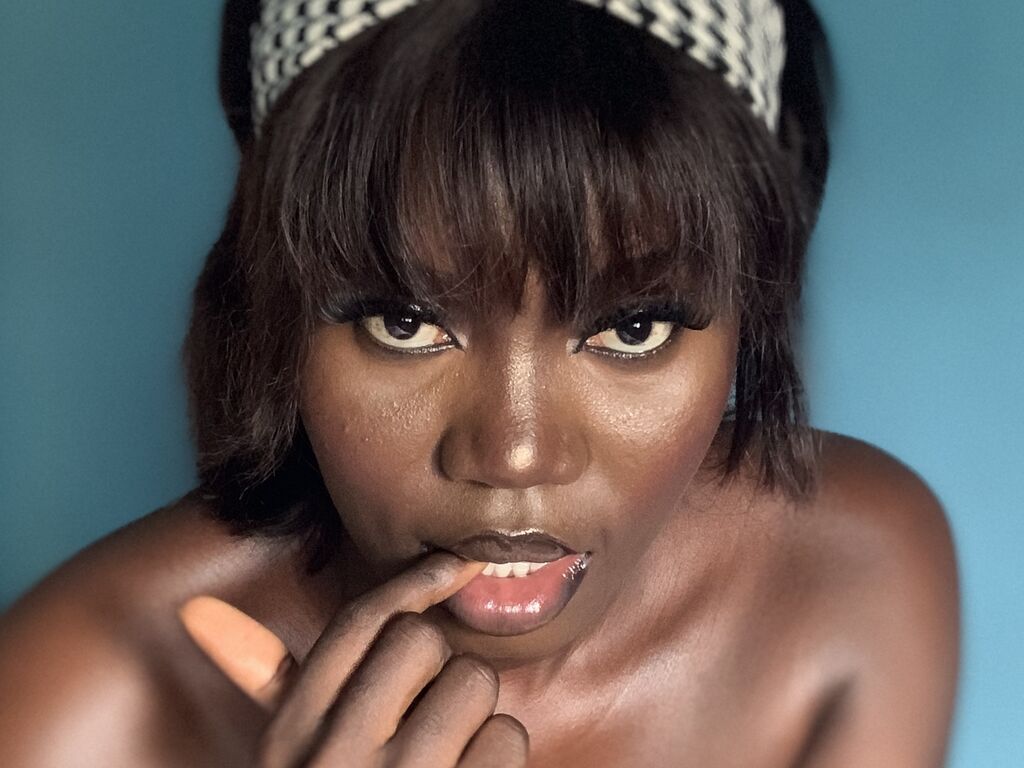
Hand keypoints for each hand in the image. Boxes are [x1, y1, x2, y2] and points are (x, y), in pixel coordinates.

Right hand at [180, 553, 528, 767]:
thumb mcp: (287, 760)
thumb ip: (264, 684)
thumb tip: (199, 608)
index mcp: (289, 737)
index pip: (357, 624)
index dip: (412, 582)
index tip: (450, 568)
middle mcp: (335, 759)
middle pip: (421, 642)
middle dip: (440, 667)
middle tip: (430, 709)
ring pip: (473, 683)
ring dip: (474, 715)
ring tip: (446, 753)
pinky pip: (507, 738)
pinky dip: (500, 757)